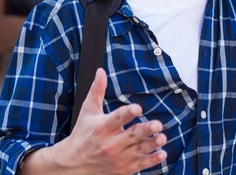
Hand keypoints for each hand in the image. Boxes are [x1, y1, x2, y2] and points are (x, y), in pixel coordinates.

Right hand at [42, 69, 166, 174]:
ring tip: (162, 138)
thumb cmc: (82, 134)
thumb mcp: (87, 111)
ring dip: (152, 144)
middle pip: (131, 135)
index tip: (137, 108)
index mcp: (102, 127)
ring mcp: (117, 158)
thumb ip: (97, 91)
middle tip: (158, 124)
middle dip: (145, 130)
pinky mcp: (123, 169)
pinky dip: (152, 160)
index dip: (127, 113)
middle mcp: (110, 144)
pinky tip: (162, 154)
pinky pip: (140, 165)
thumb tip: (101, 71)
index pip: (116, 119)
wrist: (73, 165)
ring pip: (138, 150)